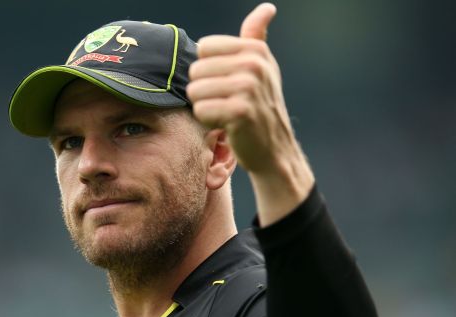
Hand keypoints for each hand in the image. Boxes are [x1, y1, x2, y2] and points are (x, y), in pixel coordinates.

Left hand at [187, 3, 314, 224]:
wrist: (275, 149)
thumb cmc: (261, 106)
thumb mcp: (262, 66)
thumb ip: (256, 36)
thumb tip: (268, 7)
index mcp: (255, 50)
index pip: (203, 48)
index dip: (209, 70)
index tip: (228, 83)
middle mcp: (253, 64)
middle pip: (196, 70)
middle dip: (205, 91)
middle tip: (227, 102)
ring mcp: (248, 87)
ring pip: (194, 91)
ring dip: (205, 107)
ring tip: (226, 113)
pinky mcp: (240, 112)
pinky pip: (200, 111)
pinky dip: (208, 122)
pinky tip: (227, 125)